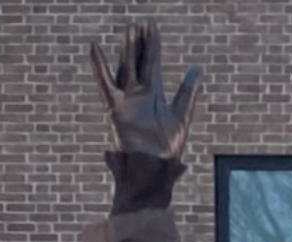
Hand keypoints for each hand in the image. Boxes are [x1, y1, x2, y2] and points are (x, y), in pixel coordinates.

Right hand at [86, 21, 201, 160]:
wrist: (153, 169)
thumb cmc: (167, 148)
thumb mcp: (182, 115)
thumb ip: (187, 92)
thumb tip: (197, 69)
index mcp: (153, 95)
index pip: (152, 63)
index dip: (152, 45)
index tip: (151, 27)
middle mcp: (138, 94)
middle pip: (138, 62)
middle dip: (140, 43)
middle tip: (141, 22)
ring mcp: (126, 100)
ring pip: (126, 68)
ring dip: (128, 49)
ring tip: (130, 28)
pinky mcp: (116, 109)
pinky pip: (105, 84)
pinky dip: (99, 66)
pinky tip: (94, 48)